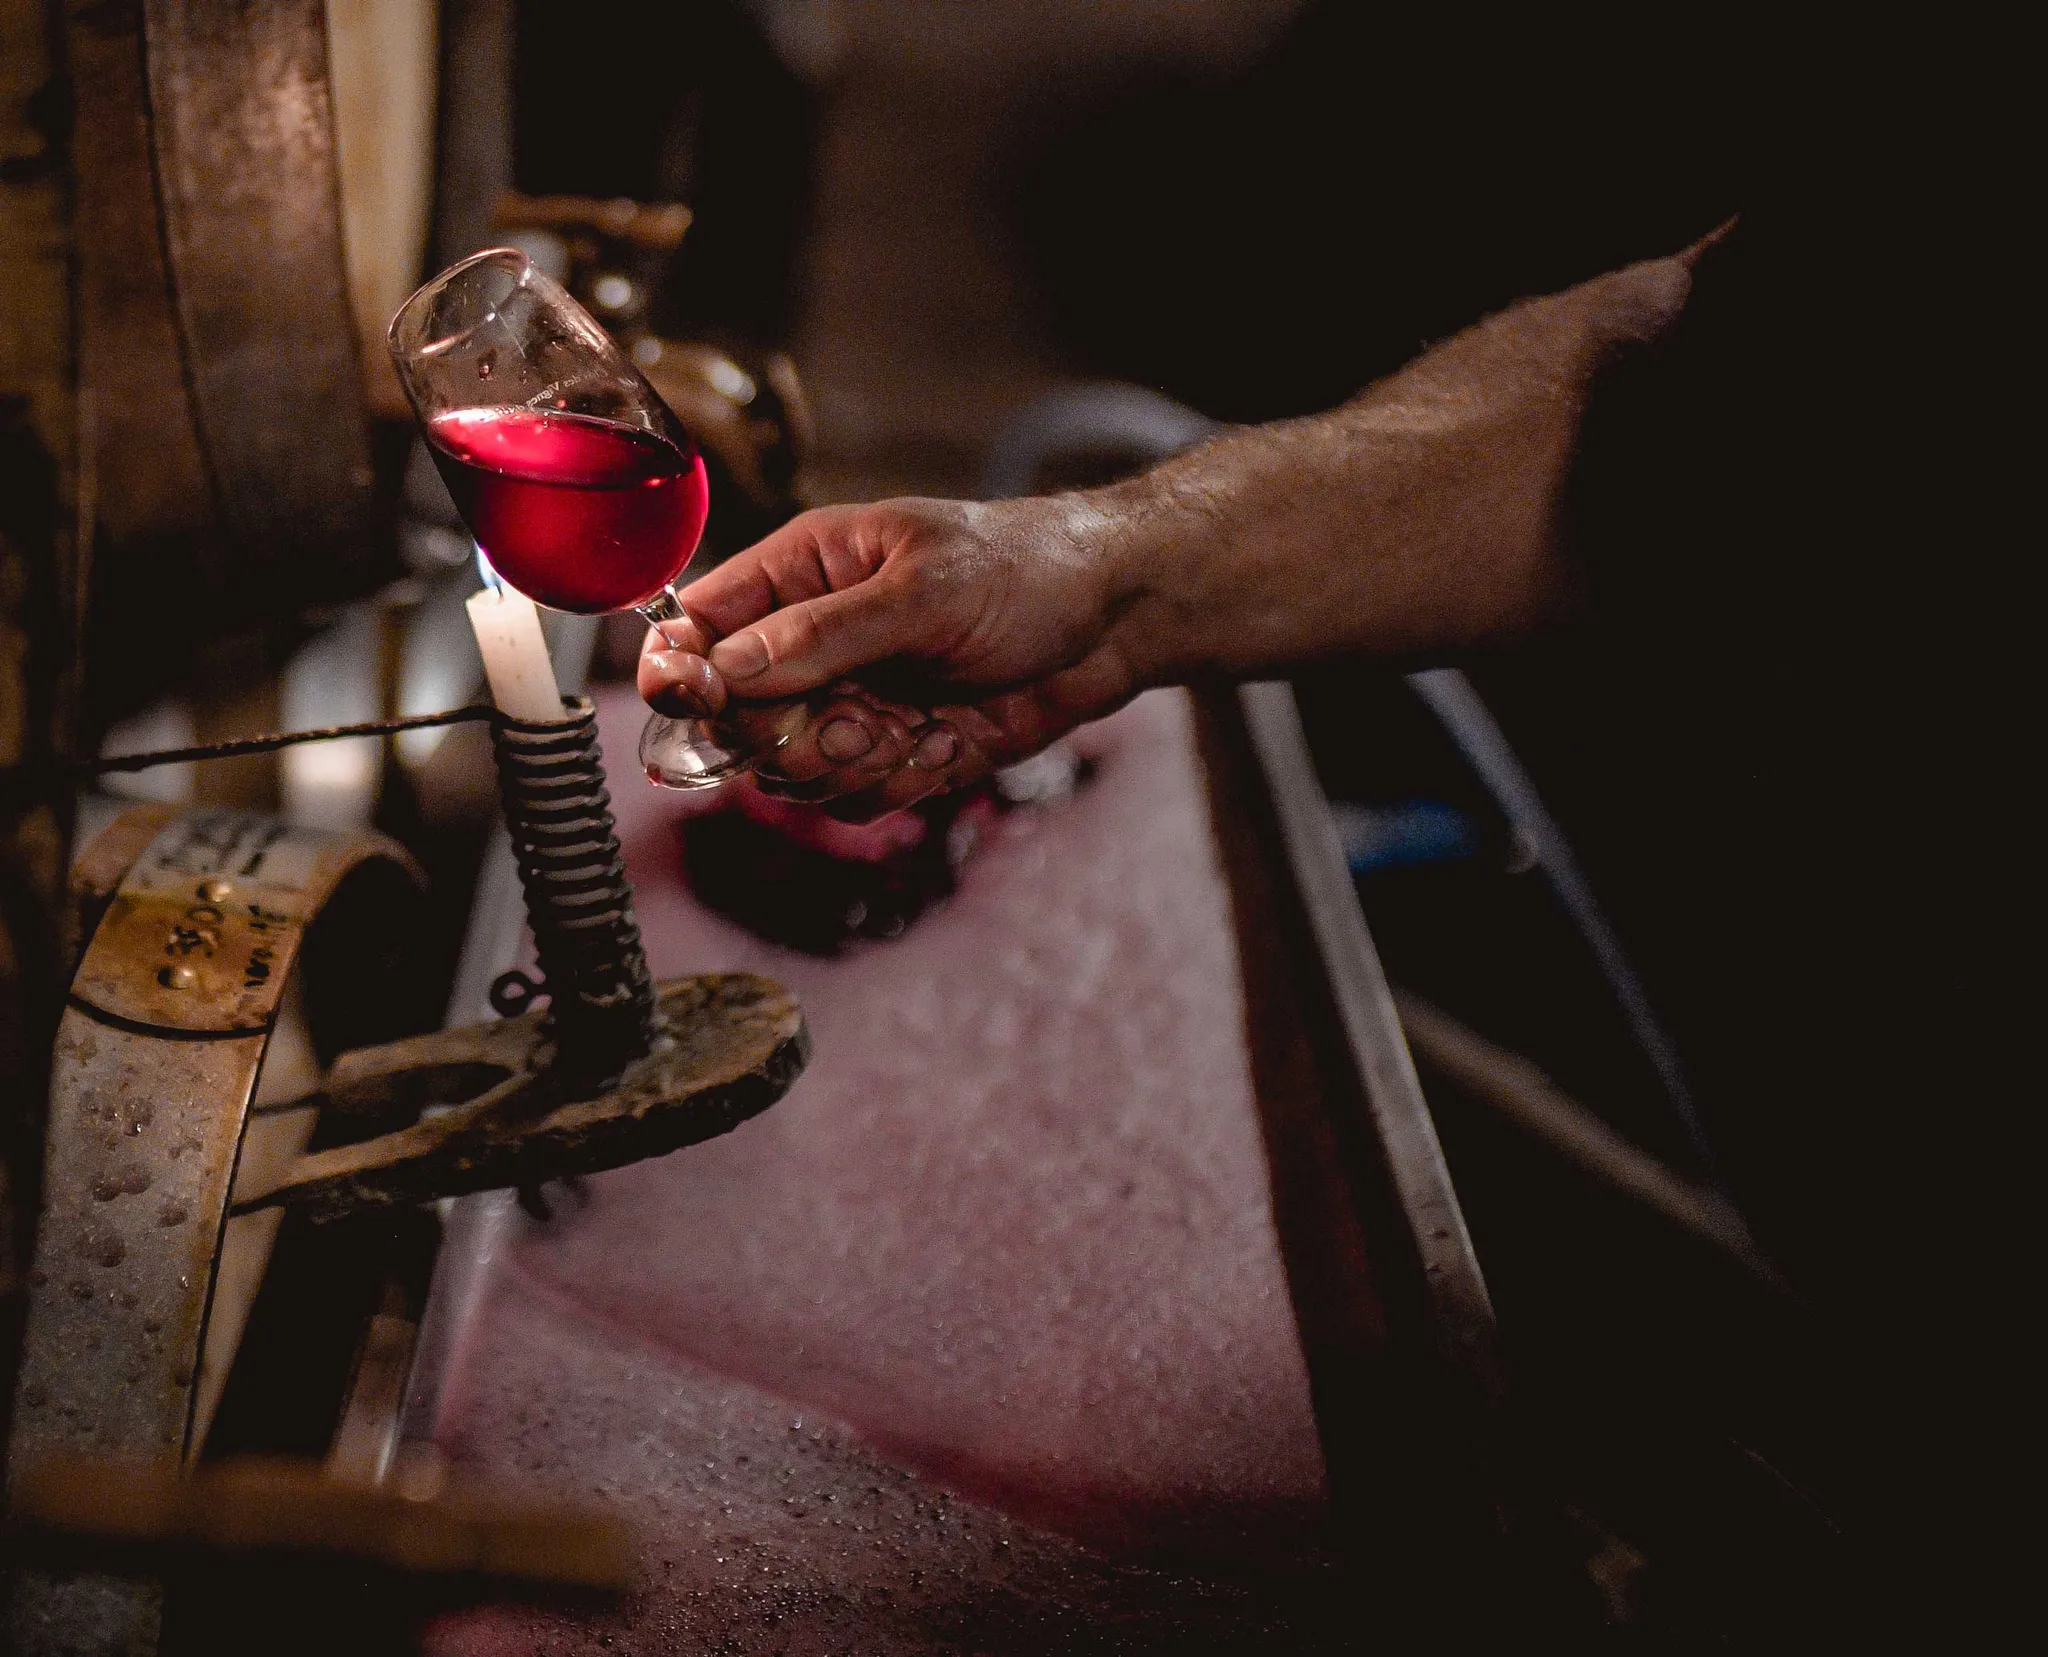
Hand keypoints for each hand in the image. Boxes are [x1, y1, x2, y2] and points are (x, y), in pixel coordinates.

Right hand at [638, 496, 1141, 817]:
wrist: (1112, 622)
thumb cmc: (1022, 571)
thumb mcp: (923, 589)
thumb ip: (822, 633)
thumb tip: (726, 668)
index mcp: (798, 576)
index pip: (698, 630)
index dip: (685, 673)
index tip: (702, 700)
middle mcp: (809, 646)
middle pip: (734, 723)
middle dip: (792, 735)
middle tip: (856, 718)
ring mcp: (849, 704)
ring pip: (793, 775)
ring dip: (855, 764)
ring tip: (920, 723)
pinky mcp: (892, 755)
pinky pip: (855, 802)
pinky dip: (903, 783)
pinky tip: (950, 740)